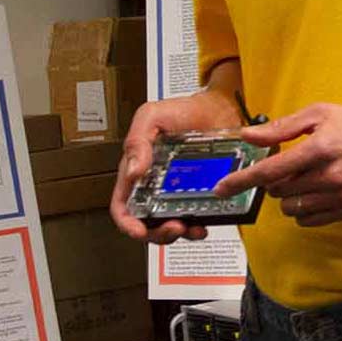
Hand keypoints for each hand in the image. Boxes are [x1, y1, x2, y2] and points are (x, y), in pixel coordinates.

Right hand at [109, 89, 243, 242]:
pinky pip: (196, 215)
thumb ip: (137, 142)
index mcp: (136, 170)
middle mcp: (154, 185)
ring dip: (179, 233)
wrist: (218, 107)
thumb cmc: (182, 110)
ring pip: (170, 224)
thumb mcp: (151, 117)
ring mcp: (176, 191)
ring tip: (192, 228)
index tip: (138, 231)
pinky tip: (204, 223)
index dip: (127, 222)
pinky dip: (199, 224)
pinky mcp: (198, 192)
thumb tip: (132, 172)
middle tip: (174, 228)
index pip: (123, 205)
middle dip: (157, 233)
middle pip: (146, 222)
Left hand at [215, 104, 341, 226]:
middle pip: (278, 192)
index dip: (240, 181)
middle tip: (287, 167)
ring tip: (302, 180)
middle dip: (274, 182)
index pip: (268, 171)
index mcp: (317, 149)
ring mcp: (338, 197)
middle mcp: (327, 177)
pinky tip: (312, 194)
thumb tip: (249, 136)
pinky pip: (309, 220)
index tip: (221, 188)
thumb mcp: (322, 114)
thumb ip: (282, 127)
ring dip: (287, 197)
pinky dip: (302, 210)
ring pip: (292, 209)